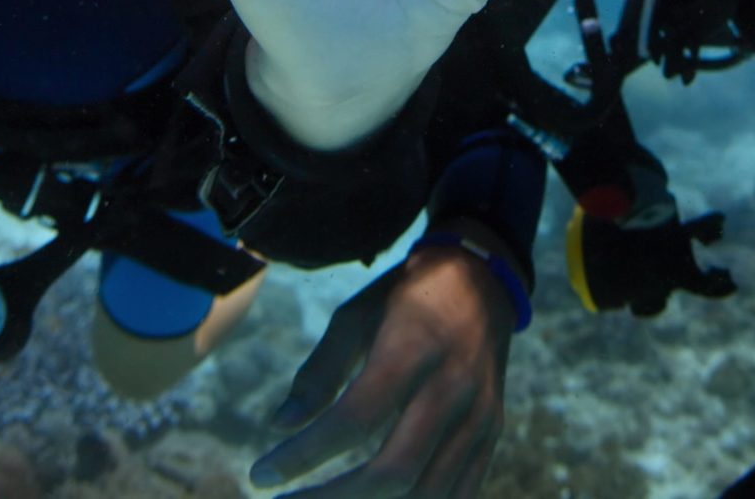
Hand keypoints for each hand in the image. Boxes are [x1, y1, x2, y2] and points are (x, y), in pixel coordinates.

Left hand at [251, 233, 517, 496]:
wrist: (484, 277)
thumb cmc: (408, 295)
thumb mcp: (357, 315)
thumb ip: (320, 372)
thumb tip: (280, 426)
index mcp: (414, 348)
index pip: (354, 419)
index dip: (302, 455)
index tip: (261, 475)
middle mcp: (453, 386)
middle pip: (395, 470)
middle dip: (335, 498)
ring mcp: (481, 414)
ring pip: (428, 492)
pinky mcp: (493, 431)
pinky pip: (460, 491)